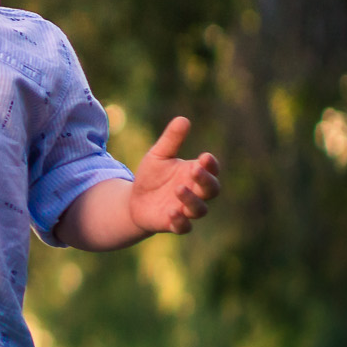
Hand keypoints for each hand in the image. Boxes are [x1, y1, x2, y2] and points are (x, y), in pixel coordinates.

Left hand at [129, 116, 222, 234]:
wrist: (134, 200)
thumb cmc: (152, 176)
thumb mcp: (158, 155)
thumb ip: (171, 140)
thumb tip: (183, 119)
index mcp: (196, 174)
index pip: (211, 169)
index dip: (211, 165)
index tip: (204, 157)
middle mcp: (196, 193)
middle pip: (211, 189)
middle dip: (205, 180)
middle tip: (194, 170)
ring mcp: (186, 209)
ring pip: (199, 209)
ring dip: (191, 200)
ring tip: (178, 188)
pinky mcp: (174, 224)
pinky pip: (184, 227)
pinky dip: (180, 221)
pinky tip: (172, 212)